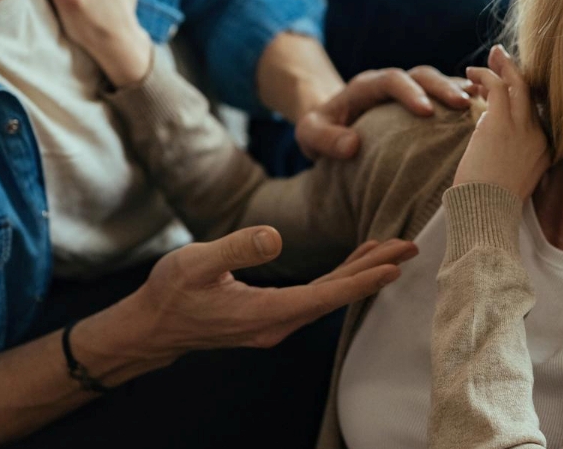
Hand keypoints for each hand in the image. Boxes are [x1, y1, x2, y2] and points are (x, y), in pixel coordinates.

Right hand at [77, 226, 415, 373]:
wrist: (152, 326)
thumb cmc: (170, 292)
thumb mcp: (197, 262)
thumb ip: (237, 247)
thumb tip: (274, 235)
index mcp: (264, 312)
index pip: (324, 296)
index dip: (361, 280)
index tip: (394, 265)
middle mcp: (277, 324)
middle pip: (336, 296)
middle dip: (374, 271)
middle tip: (410, 246)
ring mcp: (275, 323)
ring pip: (329, 297)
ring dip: (360, 273)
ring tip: (391, 249)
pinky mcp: (270, 316)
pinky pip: (316, 297)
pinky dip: (340, 278)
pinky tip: (354, 261)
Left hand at [295, 65, 478, 160]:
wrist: (328, 122)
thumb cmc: (320, 130)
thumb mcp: (310, 135)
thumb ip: (325, 139)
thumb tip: (352, 145)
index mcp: (365, 86)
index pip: (391, 80)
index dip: (409, 92)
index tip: (426, 112)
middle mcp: (391, 83)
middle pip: (422, 75)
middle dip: (444, 87)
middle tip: (465, 106)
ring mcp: (410, 89)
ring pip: (440, 80)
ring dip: (462, 90)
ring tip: (487, 104)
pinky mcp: (423, 100)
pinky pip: (448, 94)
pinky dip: (467, 100)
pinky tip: (487, 113)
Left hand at [454, 45, 551, 198]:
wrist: (487, 214)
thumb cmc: (489, 204)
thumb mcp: (508, 177)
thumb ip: (506, 154)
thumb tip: (488, 135)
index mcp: (544, 150)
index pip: (536, 112)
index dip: (521, 94)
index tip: (506, 83)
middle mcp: (538, 136)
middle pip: (531, 93)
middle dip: (517, 71)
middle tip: (502, 56)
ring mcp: (522, 128)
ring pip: (517, 84)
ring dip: (502, 67)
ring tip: (489, 58)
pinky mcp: (500, 123)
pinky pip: (497, 86)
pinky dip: (485, 75)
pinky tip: (471, 74)